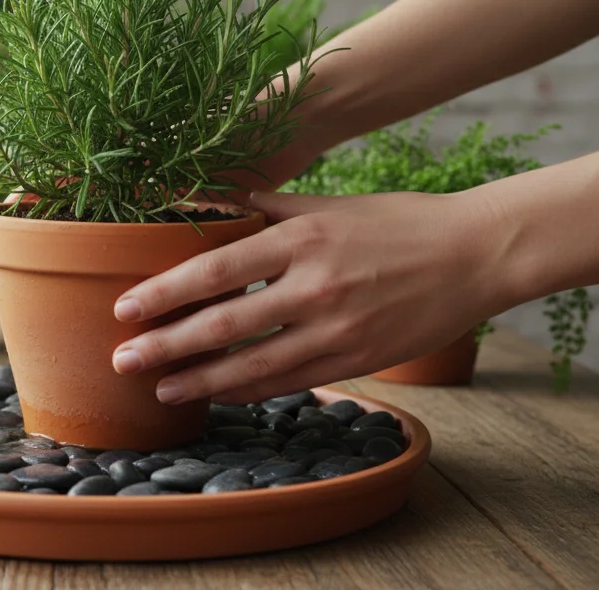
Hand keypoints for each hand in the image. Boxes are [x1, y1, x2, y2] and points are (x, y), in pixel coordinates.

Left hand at [109, 189, 512, 403]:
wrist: (475, 254)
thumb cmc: (397, 222)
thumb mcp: (330, 204)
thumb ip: (270, 210)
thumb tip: (215, 206)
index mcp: (301, 238)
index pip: (215, 269)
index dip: (165, 293)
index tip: (125, 309)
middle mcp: (315, 285)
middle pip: (224, 323)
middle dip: (167, 346)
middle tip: (123, 360)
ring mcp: (338, 327)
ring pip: (254, 365)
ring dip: (201, 381)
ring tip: (161, 390)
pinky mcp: (359, 358)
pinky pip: (292, 381)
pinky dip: (251, 391)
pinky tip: (219, 395)